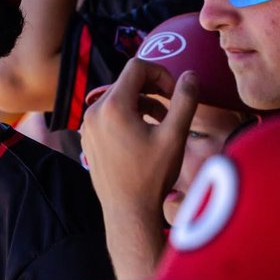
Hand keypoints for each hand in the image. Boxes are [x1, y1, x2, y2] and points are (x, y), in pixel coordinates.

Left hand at [82, 59, 198, 253]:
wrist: (128, 212)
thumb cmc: (151, 177)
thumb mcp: (174, 136)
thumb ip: (185, 100)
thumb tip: (191, 75)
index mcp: (113, 106)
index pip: (137, 67)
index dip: (162, 73)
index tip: (175, 93)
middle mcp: (94, 112)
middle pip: (127, 82)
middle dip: (152, 89)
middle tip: (172, 108)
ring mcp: (88, 126)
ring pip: (118, 98)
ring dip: (142, 103)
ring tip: (162, 123)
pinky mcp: (88, 139)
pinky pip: (109, 115)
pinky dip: (128, 116)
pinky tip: (144, 136)